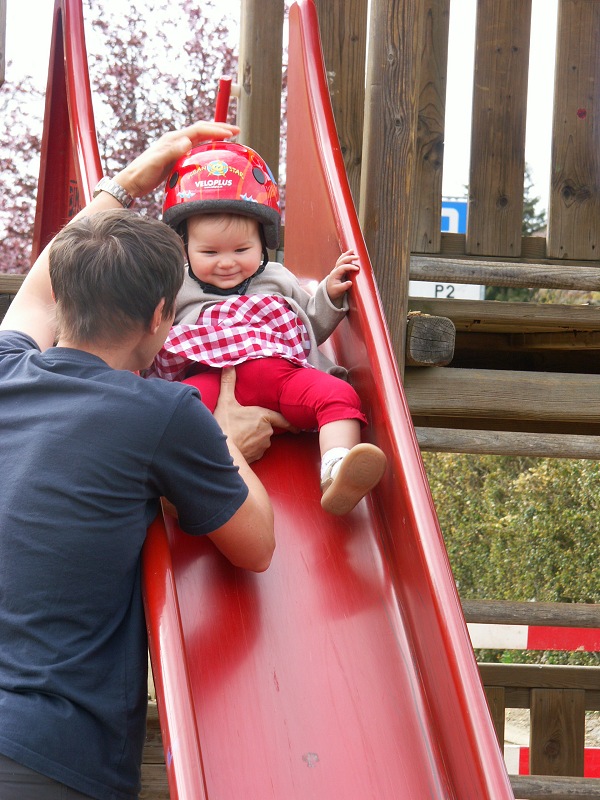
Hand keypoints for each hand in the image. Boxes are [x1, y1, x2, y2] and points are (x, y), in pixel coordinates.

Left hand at [114, 121, 239, 200]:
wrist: (131, 182)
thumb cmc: (142, 174)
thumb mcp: (156, 163)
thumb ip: (171, 152)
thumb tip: (188, 142)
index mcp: (173, 139)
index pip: (199, 130)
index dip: (216, 129)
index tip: (231, 132)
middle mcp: (175, 140)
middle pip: (201, 129)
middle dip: (220, 128)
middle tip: (236, 132)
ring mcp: (176, 148)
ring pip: (200, 138)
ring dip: (215, 136)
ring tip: (229, 140)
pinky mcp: (176, 156)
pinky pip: (196, 148)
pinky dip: (207, 146)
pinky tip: (213, 154)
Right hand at [213, 367, 297, 462]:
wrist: (223, 451)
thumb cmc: (226, 425)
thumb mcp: (225, 402)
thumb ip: (228, 383)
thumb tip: (228, 365)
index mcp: (263, 417)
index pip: (282, 420)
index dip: (290, 424)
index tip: (297, 428)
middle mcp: (267, 432)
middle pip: (269, 429)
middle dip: (262, 427)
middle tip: (250, 426)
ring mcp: (263, 446)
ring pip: (263, 440)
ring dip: (256, 438)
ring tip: (242, 435)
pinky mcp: (257, 457)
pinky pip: (257, 451)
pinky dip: (251, 448)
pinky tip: (241, 445)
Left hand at [326, 249, 359, 301]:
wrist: (329, 291)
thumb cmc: (333, 291)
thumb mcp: (338, 290)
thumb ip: (344, 287)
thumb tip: (350, 282)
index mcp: (335, 274)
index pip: (343, 267)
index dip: (350, 267)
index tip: (357, 269)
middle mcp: (335, 270)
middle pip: (342, 261)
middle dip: (349, 258)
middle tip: (357, 257)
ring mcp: (337, 269)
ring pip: (341, 259)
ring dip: (347, 254)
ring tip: (352, 250)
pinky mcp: (340, 270)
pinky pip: (342, 261)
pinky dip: (345, 256)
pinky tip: (349, 253)